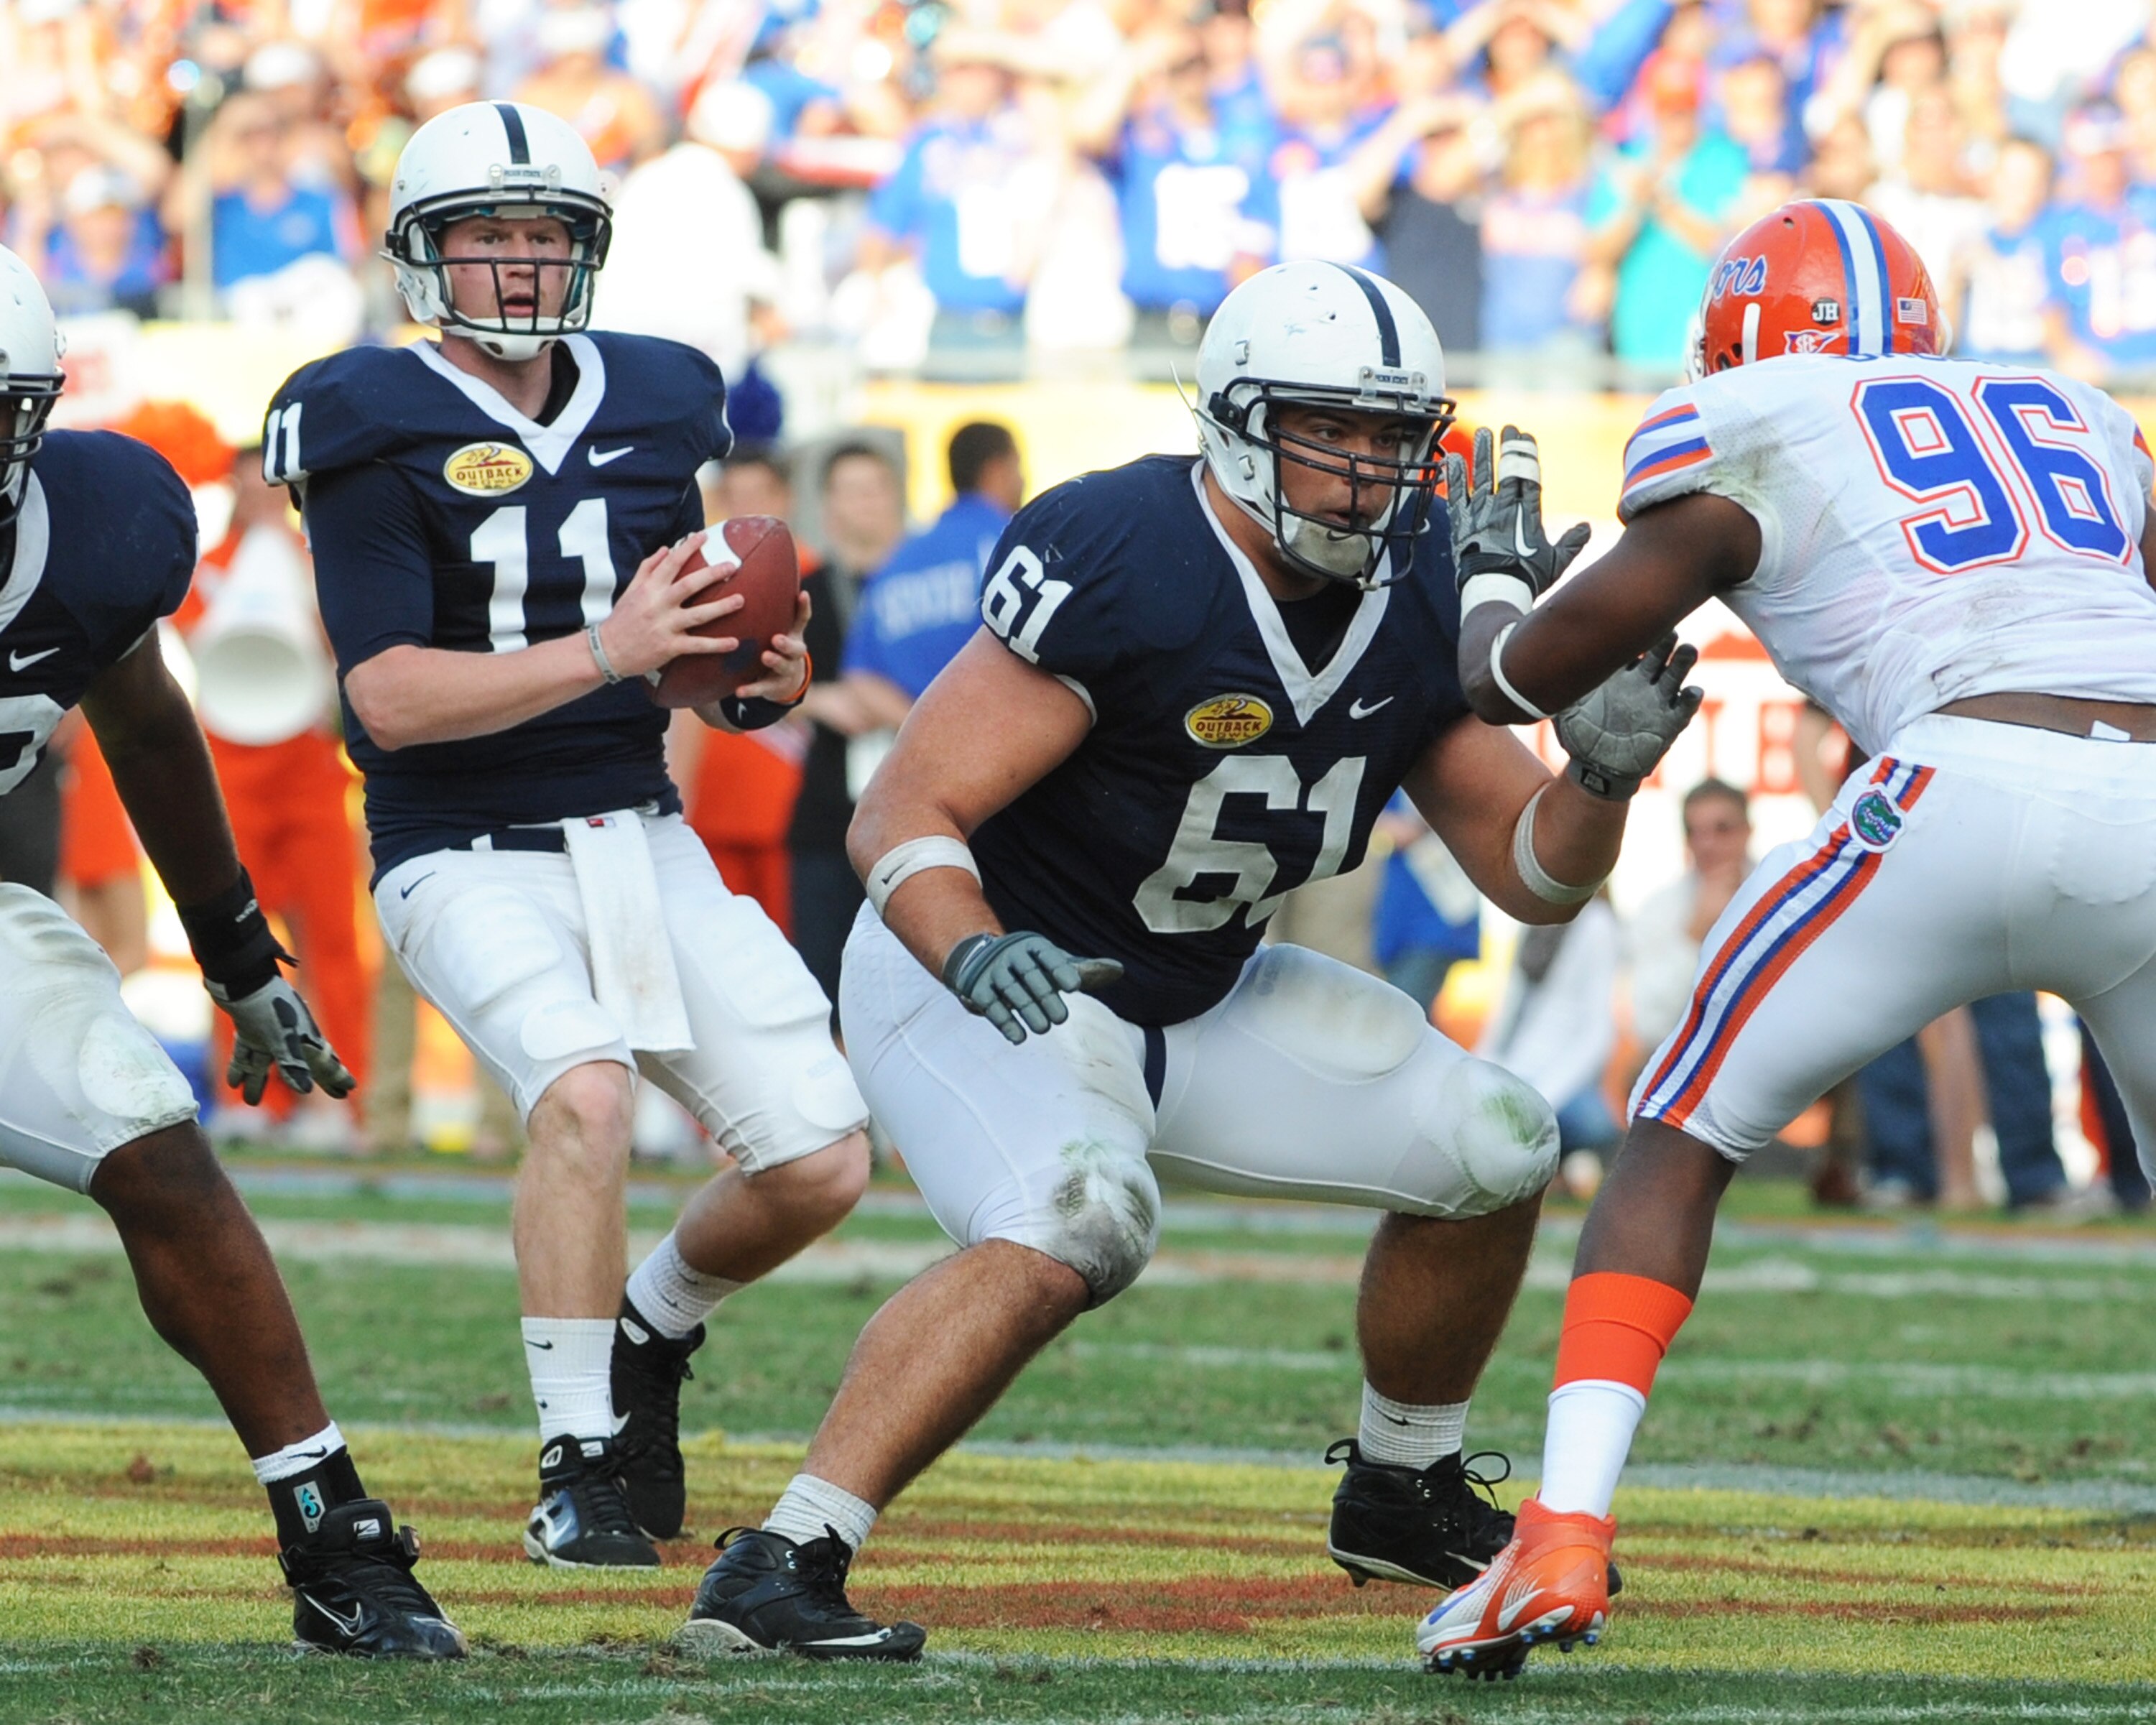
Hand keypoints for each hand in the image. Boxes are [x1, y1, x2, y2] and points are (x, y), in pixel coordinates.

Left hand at [208, 974, 354, 1103]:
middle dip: (316, 1080)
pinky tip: (232, 1083)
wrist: (242, 978)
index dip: (337, 1077)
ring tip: (250, 1102)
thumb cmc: (267, 1004)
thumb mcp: (281, 1036)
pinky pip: (246, 1055)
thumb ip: (292, 1063)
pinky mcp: (250, 1030)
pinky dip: (240, 1069)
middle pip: (305, 1066)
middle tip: (335, 1095)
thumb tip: (305, 1091)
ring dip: (258, 1083)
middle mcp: (290, 1038)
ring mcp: (269, 1034)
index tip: (350, 1090)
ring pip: (266, 1065)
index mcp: (304, 1038)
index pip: (325, 1063)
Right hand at [593, 532, 743, 679]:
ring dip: (721, 607)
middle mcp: (658, 605)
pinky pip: (697, 645)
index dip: (688, 547)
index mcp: (649, 588)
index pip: (671, 562)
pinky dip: (716, 645)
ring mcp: (665, 626)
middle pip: (689, 585)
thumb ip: (648, 568)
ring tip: (741, 600)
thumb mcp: (631, 590)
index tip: (704, 535)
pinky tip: (735, 642)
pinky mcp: (670, 647)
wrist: (607, 652)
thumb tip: (665, 549)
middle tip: (733, 565)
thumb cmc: (621, 619)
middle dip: (712, 574)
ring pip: (698, 615)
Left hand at [727, 589, 812, 704]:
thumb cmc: (776, 645)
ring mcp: (785, 671)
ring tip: (766, 656)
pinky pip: (762, 687)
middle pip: (796, 648)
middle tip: (777, 637)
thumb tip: (746, 573)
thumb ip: (770, 608)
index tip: (802, 594)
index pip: (802, 619)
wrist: (785, 681)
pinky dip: (752, 688)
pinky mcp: (773, 686)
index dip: (804, 607)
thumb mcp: (778, 626)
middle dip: (787, 643)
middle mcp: (793, 653)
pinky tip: (739, 690)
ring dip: (775, 661)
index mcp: (794, 635)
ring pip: (783, 667)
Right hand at [941, 930, 1124, 1045]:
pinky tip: (1019, 1038)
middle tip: (1061, 1019)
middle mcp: (1011, 954)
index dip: (1061, 970)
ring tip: (1044, 1029)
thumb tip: (1118, 970)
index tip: (1076, 987)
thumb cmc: (1030, 965)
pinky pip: (991, 1005)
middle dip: (1045, 997)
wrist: (979, 961)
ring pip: (1011, 991)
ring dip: (1027, 1011)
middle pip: (1030, 975)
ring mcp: (992, 970)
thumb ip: (1083, 969)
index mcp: (1033, 945)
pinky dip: (1005, 1022)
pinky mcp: (976, 988)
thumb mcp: (1053, 963)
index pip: (1048, 955)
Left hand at [1447, 425, 1593, 617]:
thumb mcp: (1555, 563)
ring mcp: (1481, 515)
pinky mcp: (1462, 524)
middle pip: (1506, 471)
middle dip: (1507, 448)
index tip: (1526, 437)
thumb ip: (1571, 543)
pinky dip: (1454, 477)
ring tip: (1482, 433)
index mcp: (1528, 514)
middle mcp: (1505, 509)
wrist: (1496, 592)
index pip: (1529, 477)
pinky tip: (1452, 459)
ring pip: (1482, 478)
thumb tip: (1587, 528)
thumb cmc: (1527, 579)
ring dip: (1482, 454)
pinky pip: (1457, 496)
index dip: (1527, 455)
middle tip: (1507, 428)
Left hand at [1553, 633, 1703, 799]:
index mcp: (1617, 674)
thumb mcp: (1564, 710)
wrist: (1595, 768)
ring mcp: (1657, 701)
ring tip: (1688, 650)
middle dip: (1664, 642)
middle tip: (1668, 629)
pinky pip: (1684, 708)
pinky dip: (1690, 698)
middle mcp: (1640, 683)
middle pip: (1657, 654)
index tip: (1632, 623)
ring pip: (1675, 674)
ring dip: (1683, 662)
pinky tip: (1692, 691)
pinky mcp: (1669, 723)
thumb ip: (1557, 688)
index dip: (1632, 636)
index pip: (1629, 647)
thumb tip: (1534, 665)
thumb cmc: (1580, 735)